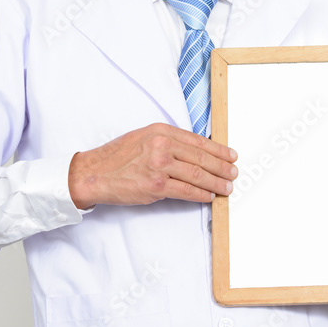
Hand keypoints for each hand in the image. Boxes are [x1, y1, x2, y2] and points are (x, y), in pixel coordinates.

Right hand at [67, 122, 237, 208]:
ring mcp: (159, 165)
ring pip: (197, 174)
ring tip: (227, 187)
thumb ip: (167, 141)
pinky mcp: (156, 186)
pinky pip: (186, 190)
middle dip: (222, 167)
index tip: (231, 156)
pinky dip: (201, 194)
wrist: (93, 173)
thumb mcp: (143, 137)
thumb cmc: (117, 157)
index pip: (198, 141)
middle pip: (201, 157)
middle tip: (234, 173)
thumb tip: (194, 152)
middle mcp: (162, 145)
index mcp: (161, 131)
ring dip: (216, 182)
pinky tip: (209, 196)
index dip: (218, 150)